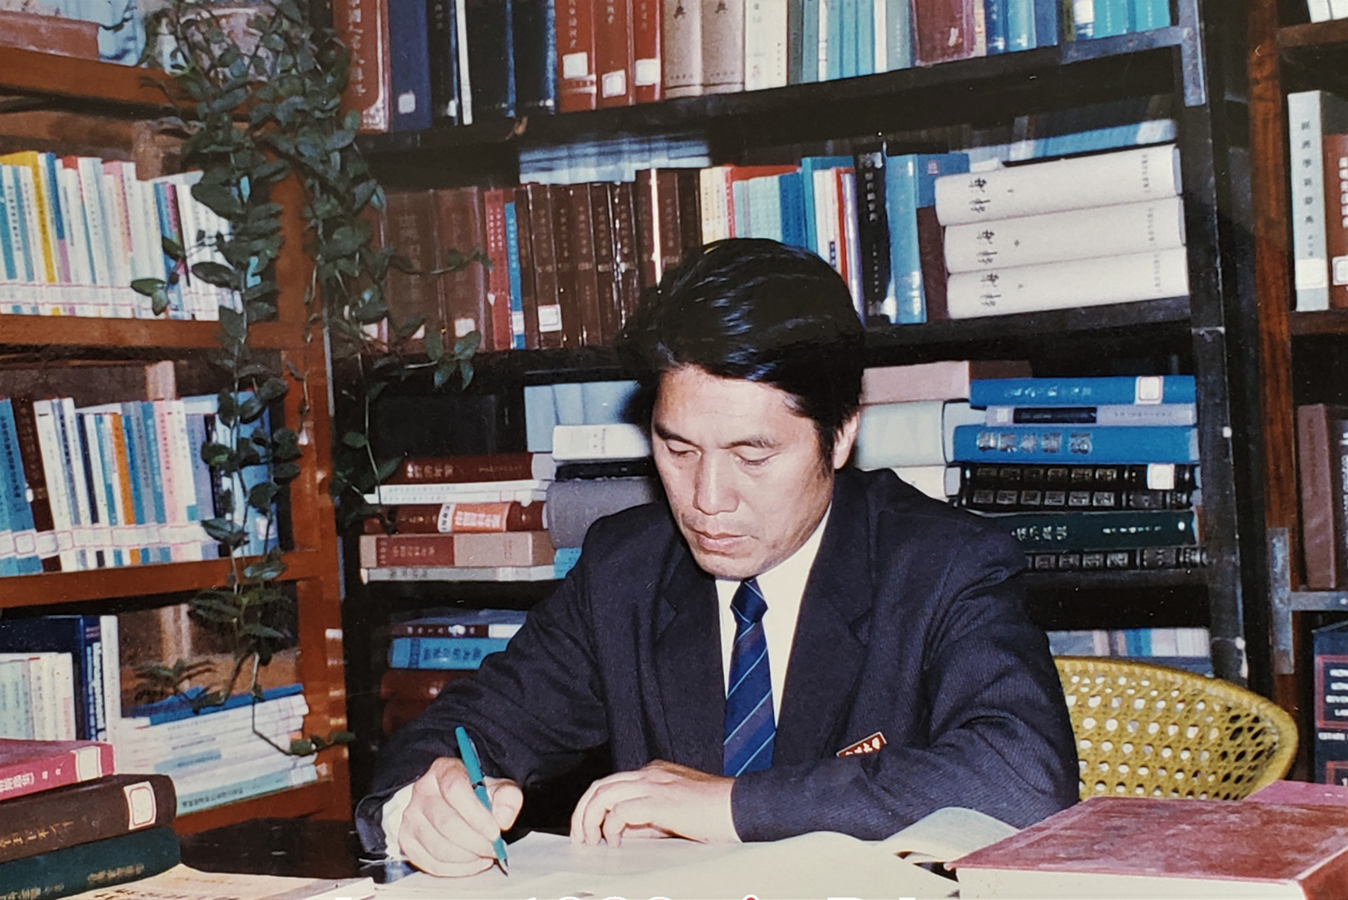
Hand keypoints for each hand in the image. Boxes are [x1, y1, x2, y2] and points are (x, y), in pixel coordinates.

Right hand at [399, 756, 522, 876]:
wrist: (448, 800)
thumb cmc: (474, 793)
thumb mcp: (497, 787)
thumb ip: (507, 798)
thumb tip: (503, 820)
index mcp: (444, 770)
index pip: (455, 790)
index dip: (477, 815)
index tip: (495, 832)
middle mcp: (422, 791)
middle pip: (446, 823)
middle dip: (476, 842)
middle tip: (494, 849)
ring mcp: (411, 816)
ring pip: (438, 847)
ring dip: (467, 858)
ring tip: (484, 855)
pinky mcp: (406, 839)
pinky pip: (430, 863)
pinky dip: (456, 869)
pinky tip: (472, 863)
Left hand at [570, 759, 738, 847]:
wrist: (743, 808)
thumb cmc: (717, 813)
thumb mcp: (675, 812)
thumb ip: (649, 818)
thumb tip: (623, 833)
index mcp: (654, 773)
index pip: (611, 783)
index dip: (593, 806)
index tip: (589, 829)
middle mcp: (651, 774)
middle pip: (600, 786)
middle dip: (583, 812)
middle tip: (581, 836)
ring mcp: (655, 785)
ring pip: (604, 794)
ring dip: (590, 819)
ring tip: (591, 840)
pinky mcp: (661, 801)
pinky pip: (621, 811)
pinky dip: (612, 827)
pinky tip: (616, 841)